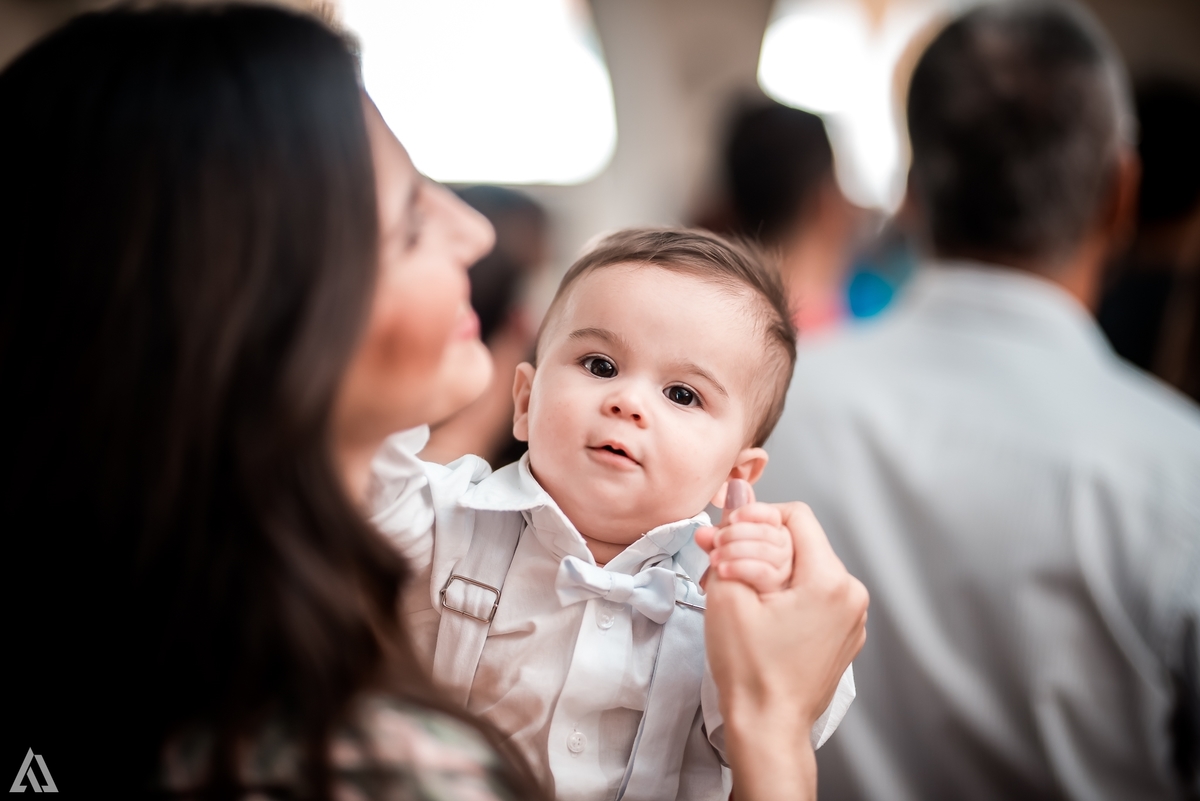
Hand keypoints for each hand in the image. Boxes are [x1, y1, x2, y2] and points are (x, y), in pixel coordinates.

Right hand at [699, 483, 868, 800]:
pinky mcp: (841, 635)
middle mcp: (851, 595)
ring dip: (764, 568)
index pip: (796, 516)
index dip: (756, 518)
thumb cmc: (750, 670)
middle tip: (716, 560)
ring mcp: (850, 618)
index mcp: (831, 580)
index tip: (727, 536)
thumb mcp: (729, 593)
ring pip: (802, 568)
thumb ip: (735, 534)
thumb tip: (738, 491)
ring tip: (728, 587)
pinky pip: (811, 596)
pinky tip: (751, 608)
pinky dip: (781, 593)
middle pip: (799, 542)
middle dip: (754, 545)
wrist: (767, 728)